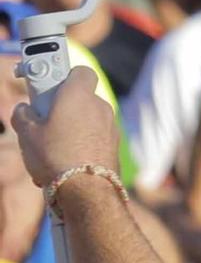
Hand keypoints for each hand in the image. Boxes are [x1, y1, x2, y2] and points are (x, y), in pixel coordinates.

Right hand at [9, 66, 118, 189]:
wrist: (86, 191)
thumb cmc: (54, 156)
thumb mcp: (26, 133)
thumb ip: (23, 114)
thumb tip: (25, 110)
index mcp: (79, 96)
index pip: (80, 71)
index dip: (65, 74)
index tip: (49, 83)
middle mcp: (100, 107)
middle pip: (81, 98)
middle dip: (64, 105)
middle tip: (45, 118)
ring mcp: (111, 127)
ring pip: (88, 120)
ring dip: (72, 127)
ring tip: (52, 145)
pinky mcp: (115, 146)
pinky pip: (95, 138)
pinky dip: (82, 143)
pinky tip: (65, 160)